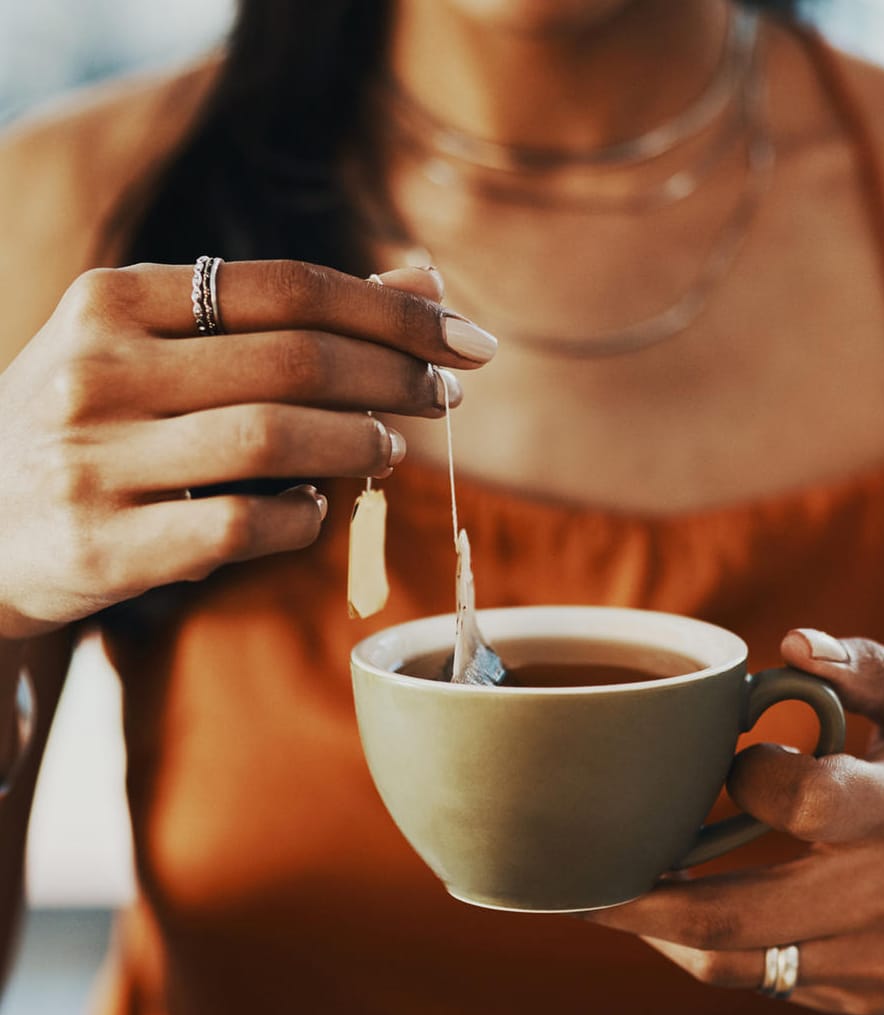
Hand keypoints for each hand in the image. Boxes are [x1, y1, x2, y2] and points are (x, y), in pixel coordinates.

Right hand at [0, 260, 497, 638]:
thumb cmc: (98, 421)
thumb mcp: (163, 346)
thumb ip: (287, 314)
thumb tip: (425, 277)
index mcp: (113, 299)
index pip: (290, 288)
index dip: (395, 311)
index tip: (466, 339)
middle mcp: (97, 370)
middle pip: (297, 360)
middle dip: (397, 377)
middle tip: (448, 395)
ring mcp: (94, 460)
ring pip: (276, 439)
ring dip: (361, 444)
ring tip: (391, 448)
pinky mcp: (105, 545)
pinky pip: (243, 526)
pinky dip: (303, 515)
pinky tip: (316, 506)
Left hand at [583, 631, 883, 1014]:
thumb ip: (869, 665)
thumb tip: (788, 648)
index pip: (800, 803)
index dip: (750, 777)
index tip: (742, 758)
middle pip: (739, 914)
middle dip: (642, 902)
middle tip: (581, 879)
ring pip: (742, 963)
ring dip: (666, 934)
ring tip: (619, 897)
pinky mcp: (874, 997)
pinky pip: (773, 982)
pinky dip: (724, 949)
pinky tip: (699, 914)